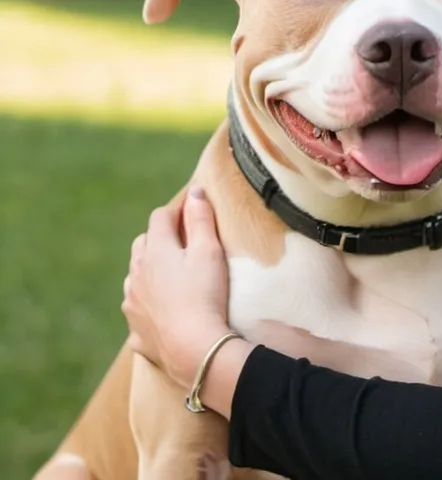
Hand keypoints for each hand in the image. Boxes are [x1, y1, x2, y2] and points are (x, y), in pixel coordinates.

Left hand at [122, 186, 232, 388]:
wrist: (194, 349)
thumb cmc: (205, 294)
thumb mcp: (209, 250)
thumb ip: (200, 218)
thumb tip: (194, 192)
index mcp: (155, 251)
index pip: (160, 218)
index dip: (177, 210)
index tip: (193, 209)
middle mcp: (136, 275)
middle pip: (143, 245)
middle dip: (160, 238)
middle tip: (184, 242)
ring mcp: (132, 304)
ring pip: (135, 277)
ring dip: (150, 271)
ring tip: (172, 276)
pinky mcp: (136, 332)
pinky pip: (139, 312)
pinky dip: (149, 305)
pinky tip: (164, 312)